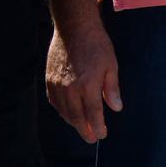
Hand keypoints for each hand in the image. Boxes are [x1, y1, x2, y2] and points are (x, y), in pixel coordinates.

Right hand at [46, 23, 121, 142]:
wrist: (74, 28)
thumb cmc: (97, 45)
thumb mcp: (111, 65)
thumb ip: (112, 89)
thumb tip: (116, 108)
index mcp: (87, 86)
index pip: (93, 114)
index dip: (97, 127)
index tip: (102, 135)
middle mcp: (70, 89)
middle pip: (76, 117)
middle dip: (84, 130)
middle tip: (92, 137)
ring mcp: (57, 85)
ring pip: (64, 112)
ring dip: (73, 122)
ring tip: (82, 127)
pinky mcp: (49, 80)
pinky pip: (54, 102)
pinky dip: (62, 111)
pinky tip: (68, 113)